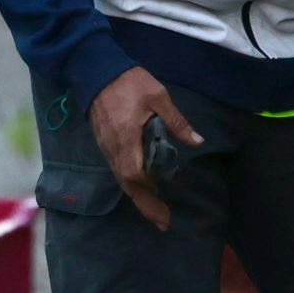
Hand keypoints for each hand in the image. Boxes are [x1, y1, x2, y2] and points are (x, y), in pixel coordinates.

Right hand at [89, 67, 200, 229]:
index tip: (165, 214)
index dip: (150, 196)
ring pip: (121, 178)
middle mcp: (113, 148)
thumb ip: (177, 121)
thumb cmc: (128, 82)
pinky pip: (118, 169)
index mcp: (126, 138)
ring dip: (138, 195)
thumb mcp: (158, 96)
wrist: (96, 70)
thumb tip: (197, 142)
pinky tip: (143, 186)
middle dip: (145, 204)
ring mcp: (106, 146)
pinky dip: (131, 182)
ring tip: (156, 210)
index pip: (135, 175)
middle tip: (163, 222)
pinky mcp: (104, 142)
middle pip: (127, 184)